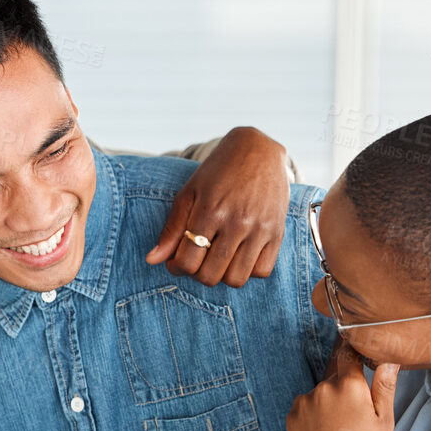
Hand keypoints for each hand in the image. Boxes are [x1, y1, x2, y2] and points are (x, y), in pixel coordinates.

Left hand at [147, 127, 289, 287]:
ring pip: (236, 279)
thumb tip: (152, 260)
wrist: (259, 151)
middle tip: (197, 260)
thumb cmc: (218, 172)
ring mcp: (260, 229)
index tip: (176, 261)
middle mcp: (237, 223)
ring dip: (222, 276)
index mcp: (210, 211)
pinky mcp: (278, 233)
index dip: (176, 268)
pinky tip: (239, 256)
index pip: (188, 262)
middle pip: (211, 276)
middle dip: (197, 274)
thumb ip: (171, 229)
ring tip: (217, 259)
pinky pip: (262, 272)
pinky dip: (248, 271)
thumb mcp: (189, 194)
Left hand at [286, 341, 398, 430]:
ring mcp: (304, 403)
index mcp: (349, 386)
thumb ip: (384, 388)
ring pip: (321, 394)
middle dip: (346, 390)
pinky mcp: (291, 417)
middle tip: (356, 418)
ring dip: (329, 404)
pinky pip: (307, 408)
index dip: (355, 355)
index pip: (349, 354)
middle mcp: (323, 388)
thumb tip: (388, 360)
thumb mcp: (384, 423)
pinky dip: (315, 416)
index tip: (360, 360)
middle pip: (337, 378)